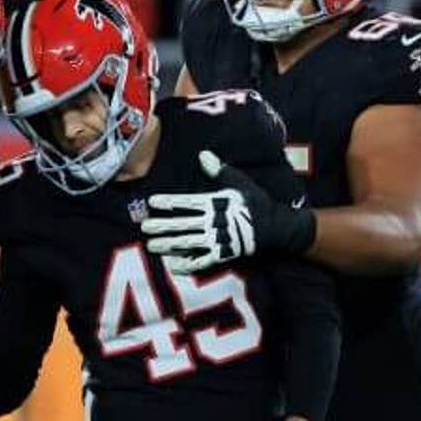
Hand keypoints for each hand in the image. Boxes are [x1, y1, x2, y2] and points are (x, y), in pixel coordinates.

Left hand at [140, 150, 315, 274]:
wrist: (276, 227)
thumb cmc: (256, 203)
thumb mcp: (240, 182)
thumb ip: (220, 170)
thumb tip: (203, 155)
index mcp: (216, 204)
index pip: (187, 203)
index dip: (169, 203)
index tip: (152, 203)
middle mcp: (214, 222)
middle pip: (183, 224)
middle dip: (162, 226)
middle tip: (144, 227)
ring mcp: (218, 240)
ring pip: (188, 243)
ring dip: (169, 245)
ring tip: (151, 245)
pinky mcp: (223, 254)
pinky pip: (202, 262)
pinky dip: (187, 264)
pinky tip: (172, 265)